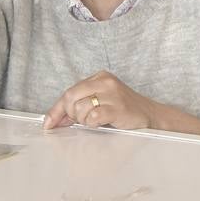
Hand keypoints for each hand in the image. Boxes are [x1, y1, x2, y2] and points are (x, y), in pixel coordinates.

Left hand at [44, 70, 158, 131]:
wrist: (151, 116)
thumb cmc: (124, 110)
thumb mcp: (101, 102)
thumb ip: (79, 106)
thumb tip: (55, 119)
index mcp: (100, 77)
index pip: (69, 92)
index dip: (56, 110)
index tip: (48, 123)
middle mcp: (105, 81)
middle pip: (70, 98)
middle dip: (71, 115)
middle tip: (83, 120)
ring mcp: (113, 93)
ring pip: (80, 109)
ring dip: (85, 120)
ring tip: (98, 120)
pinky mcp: (118, 107)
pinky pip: (93, 116)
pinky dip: (94, 123)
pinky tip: (104, 122)